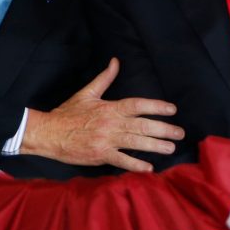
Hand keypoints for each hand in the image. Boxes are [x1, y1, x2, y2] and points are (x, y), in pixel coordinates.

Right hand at [21, 58, 183, 171]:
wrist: (49, 133)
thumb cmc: (68, 113)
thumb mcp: (87, 92)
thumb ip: (104, 78)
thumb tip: (115, 61)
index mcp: (109, 107)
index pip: (137, 104)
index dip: (156, 106)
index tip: (172, 109)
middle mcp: (110, 123)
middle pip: (141, 124)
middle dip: (163, 128)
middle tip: (180, 132)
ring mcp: (106, 140)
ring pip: (135, 142)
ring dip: (155, 145)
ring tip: (170, 148)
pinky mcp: (100, 155)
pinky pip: (121, 160)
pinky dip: (135, 164)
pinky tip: (149, 168)